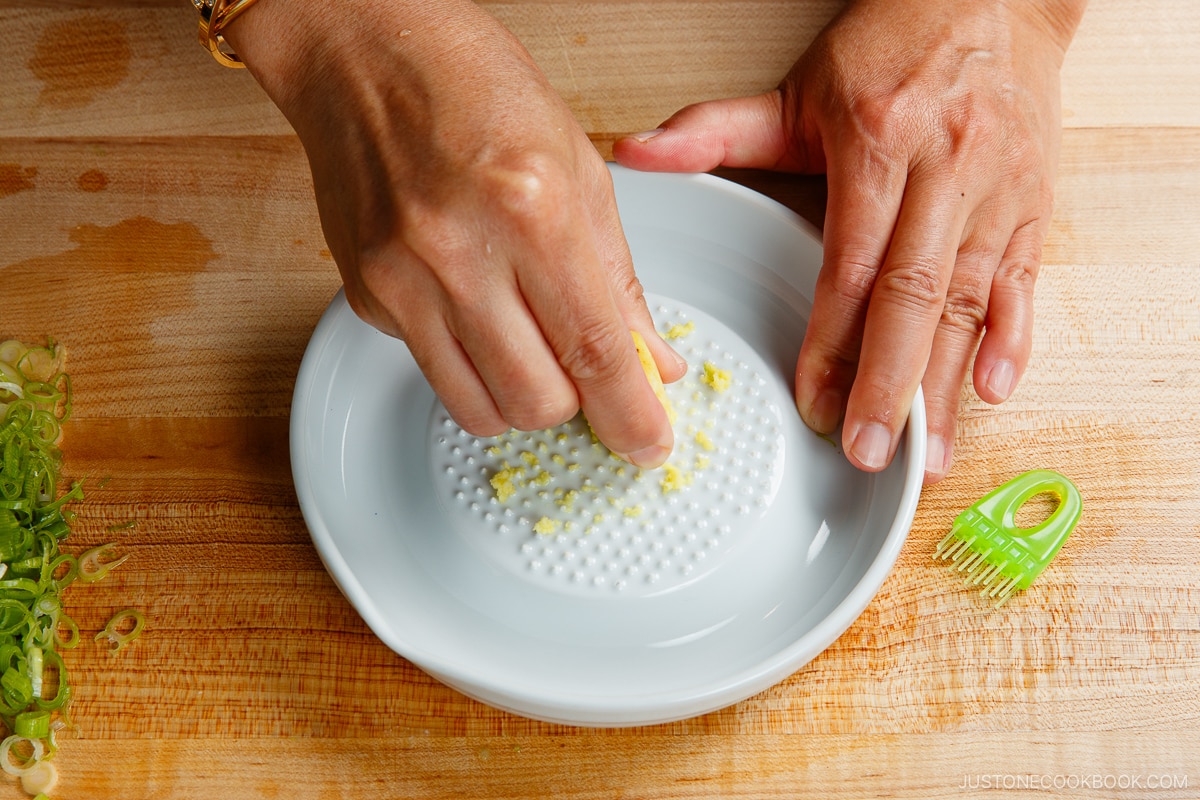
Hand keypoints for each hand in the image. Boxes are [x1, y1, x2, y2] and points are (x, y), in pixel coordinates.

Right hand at [225, 0, 683, 466]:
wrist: (366, 53)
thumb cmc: (476, 87)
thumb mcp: (580, 168)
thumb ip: (618, 278)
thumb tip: (650, 359)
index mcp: (533, 210)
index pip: (595, 351)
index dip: (631, 416)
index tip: (648, 445)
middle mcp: (460, 253)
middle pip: (538, 400)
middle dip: (576, 406)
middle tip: (586, 372)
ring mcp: (403, 280)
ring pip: (480, 409)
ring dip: (522, 399)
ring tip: (532, 349)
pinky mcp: (366, 298)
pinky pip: (434, 370)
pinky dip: (469, 363)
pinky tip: (474, 308)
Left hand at [614, 0, 1084, 481]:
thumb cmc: (893, 44)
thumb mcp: (799, 88)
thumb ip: (716, 131)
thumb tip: (637, 155)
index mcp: (880, 144)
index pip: (851, 266)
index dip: (832, 343)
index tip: (814, 404)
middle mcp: (946, 169)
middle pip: (915, 298)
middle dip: (890, 385)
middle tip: (869, 453)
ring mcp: (996, 190)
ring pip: (972, 303)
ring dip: (948, 386)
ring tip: (928, 454)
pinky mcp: (1033, 203)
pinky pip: (1026, 281)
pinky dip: (1012, 338)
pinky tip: (991, 390)